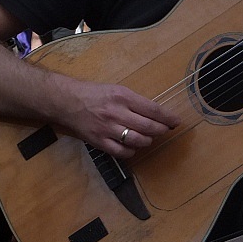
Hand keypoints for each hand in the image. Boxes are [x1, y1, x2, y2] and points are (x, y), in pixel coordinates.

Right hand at [47, 75, 180, 157]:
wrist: (66, 101)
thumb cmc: (93, 93)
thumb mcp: (116, 89)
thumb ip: (134, 101)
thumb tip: (155, 113)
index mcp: (122, 96)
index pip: (152, 109)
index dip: (167, 117)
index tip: (176, 121)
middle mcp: (116, 113)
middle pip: (148, 127)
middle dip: (161, 130)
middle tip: (165, 130)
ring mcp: (108, 129)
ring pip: (137, 141)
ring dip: (148, 141)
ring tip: (149, 137)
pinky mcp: (99, 141)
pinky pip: (122, 152)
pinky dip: (132, 151)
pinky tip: (133, 146)